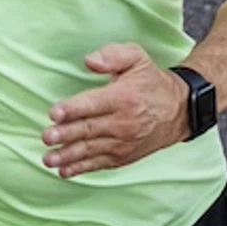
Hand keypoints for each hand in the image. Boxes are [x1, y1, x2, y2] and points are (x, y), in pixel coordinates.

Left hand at [43, 44, 188, 177]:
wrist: (180, 111)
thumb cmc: (152, 83)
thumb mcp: (137, 58)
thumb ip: (113, 55)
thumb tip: (89, 60)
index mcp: (123, 98)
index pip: (93, 104)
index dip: (72, 109)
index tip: (54, 113)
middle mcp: (123, 123)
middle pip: (89, 129)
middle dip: (65, 135)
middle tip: (46, 137)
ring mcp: (123, 143)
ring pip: (91, 150)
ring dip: (67, 156)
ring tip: (48, 159)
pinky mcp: (123, 156)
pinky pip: (99, 163)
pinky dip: (81, 168)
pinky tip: (64, 170)